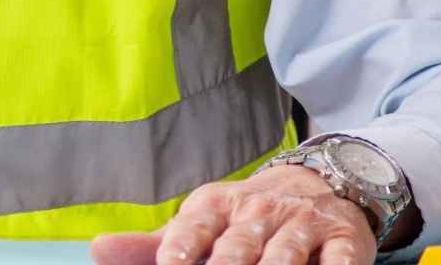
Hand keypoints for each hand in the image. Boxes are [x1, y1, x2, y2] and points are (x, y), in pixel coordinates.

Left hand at [90, 165, 374, 264]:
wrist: (317, 183)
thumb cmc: (245, 217)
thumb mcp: (200, 223)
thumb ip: (151, 244)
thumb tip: (96, 249)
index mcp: (214, 205)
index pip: (192, 230)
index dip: (179, 252)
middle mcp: (257, 210)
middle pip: (238, 248)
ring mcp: (302, 223)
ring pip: (285, 255)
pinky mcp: (344, 237)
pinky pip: (341, 258)